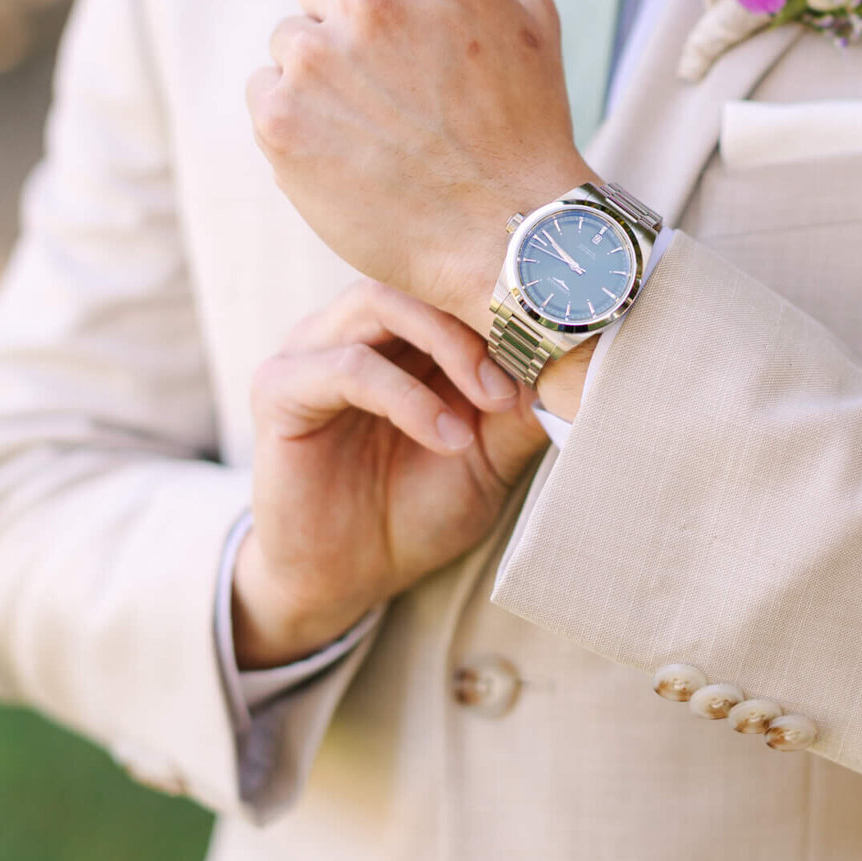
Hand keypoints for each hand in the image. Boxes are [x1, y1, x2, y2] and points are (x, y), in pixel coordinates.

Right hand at [233, 279, 549, 668]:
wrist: (345, 583)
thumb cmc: (414, 510)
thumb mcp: (490, 457)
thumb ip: (522, 408)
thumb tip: (582, 363)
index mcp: (400, 330)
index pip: (451, 279)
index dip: (505, 303)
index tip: (559, 347)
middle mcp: (352, 326)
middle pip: (418, 276)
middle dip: (479, 319)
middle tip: (522, 374)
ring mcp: (310, 349)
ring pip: (380, 302)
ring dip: (448, 346)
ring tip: (491, 402)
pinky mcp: (279, 389)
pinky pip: (346, 368)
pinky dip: (405, 397)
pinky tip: (446, 436)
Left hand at [245, 0, 595, 333]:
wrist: (510, 235)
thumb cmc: (526, 121)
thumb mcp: (525, 8)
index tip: (406, 32)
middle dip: (351, 30)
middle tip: (404, 93)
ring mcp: (316, 59)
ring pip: (290, 41)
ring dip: (322, 76)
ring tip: (381, 128)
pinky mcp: (280, 119)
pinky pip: (264, 91)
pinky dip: (297, 121)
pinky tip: (350, 153)